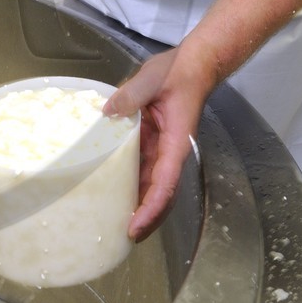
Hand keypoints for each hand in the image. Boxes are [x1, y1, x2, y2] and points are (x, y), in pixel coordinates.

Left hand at [103, 47, 212, 241]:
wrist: (194, 65)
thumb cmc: (177, 73)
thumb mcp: (152, 79)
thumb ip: (132, 95)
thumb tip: (108, 112)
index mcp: (176, 141)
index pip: (166, 182)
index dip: (151, 207)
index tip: (136, 225)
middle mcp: (171, 151)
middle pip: (161, 194)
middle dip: (146, 217)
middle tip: (123, 237)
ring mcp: (163, 150)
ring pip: (152, 186)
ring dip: (139, 206)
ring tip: (116, 225)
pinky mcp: (154, 144)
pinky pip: (144, 170)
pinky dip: (132, 186)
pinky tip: (114, 194)